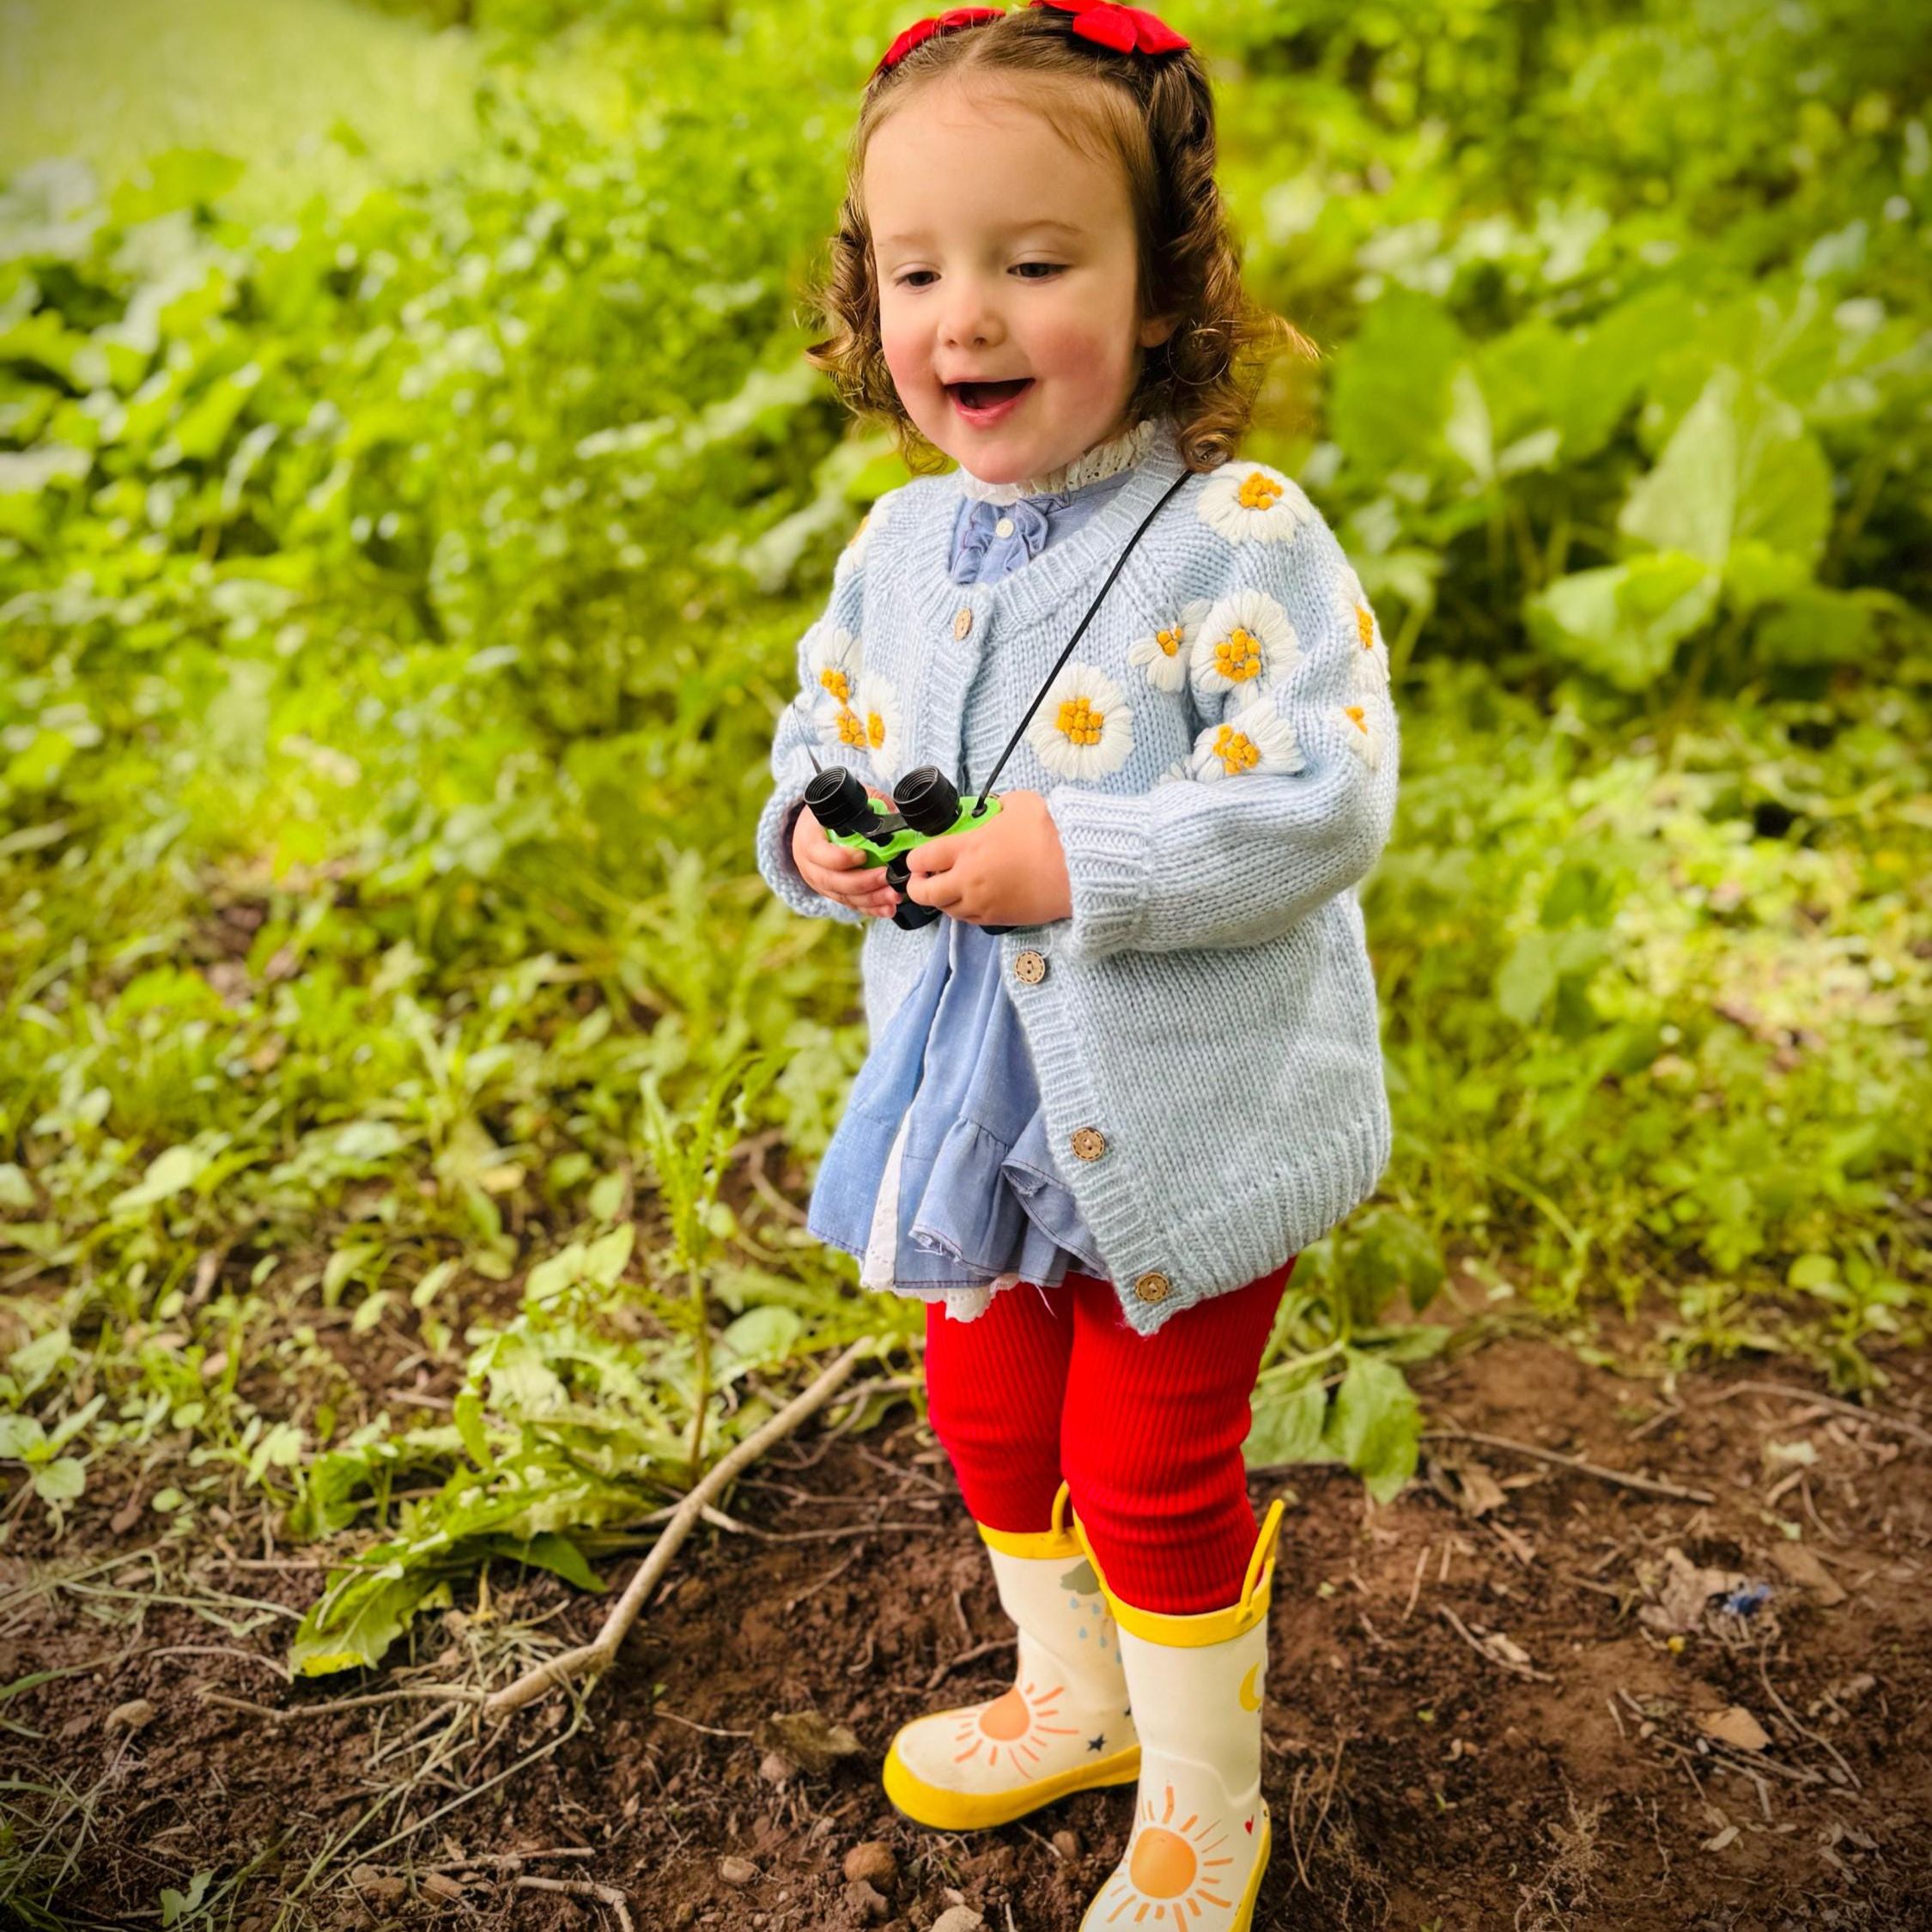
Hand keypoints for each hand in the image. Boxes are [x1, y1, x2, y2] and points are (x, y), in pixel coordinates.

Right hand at [791, 789, 900, 918]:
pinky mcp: (831, 893)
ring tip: (894, 897)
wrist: (816, 828)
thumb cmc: (836, 813)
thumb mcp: (851, 801)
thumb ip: (872, 805)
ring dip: (871, 899)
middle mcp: (809, 863)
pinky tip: (887, 908)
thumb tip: (899, 817)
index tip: (862, 855)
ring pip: (843, 896)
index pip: (817, 852)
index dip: (839, 858)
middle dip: (863, 883)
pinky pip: (849, 905)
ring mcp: (818, 881)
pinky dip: (870, 908)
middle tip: (886, 878)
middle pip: (832, 880)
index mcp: (808, 836)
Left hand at [902, 789, 1071, 926]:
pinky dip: (962, 910)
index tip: (918, 857)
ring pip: (945, 910)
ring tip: (947, 888)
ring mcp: (981, 903)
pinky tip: (971, 899)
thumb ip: (999, 805)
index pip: (922, 858)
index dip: (914, 859)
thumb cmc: (1050, 835)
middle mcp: (967, 880)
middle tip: (922, 878)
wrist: (1076, 871)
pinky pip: (968, 919)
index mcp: (967, 848)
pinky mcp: (998, 919)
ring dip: (941, 899)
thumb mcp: (1021, 803)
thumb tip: (996, 808)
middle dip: (917, 886)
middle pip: (924, 893)